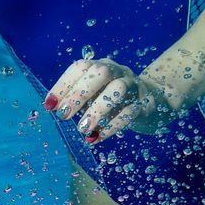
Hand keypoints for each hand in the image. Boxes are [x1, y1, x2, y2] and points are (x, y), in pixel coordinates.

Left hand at [45, 56, 177, 142]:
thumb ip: (79, 98)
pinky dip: (112, 126)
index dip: (63, 84)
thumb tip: (54, 107)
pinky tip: (97, 138)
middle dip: (79, 93)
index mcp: (102, 66)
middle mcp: (118, 72)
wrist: (155, 102)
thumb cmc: (115, 100)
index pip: (80, 67)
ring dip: (97, 109)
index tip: (49, 105)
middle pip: (100, 72)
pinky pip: (130, 112)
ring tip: (83, 129)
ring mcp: (134, 86)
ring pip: (118, 90)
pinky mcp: (146, 104)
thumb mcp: (96, 96)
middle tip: (63, 115)